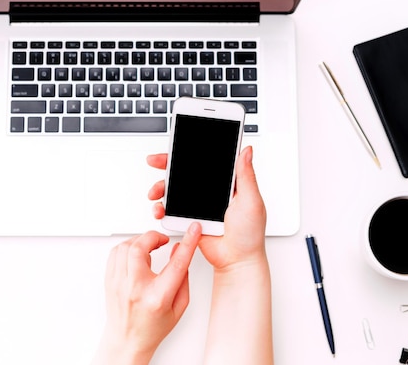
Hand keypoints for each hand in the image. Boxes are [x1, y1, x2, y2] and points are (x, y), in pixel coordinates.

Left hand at [92, 223, 201, 364]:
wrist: (128, 340)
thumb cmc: (152, 328)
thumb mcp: (179, 307)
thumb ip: (183, 278)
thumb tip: (180, 252)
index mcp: (157, 297)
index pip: (176, 263)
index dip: (188, 243)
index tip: (193, 230)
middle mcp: (135, 288)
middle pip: (140, 248)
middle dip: (153, 236)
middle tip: (161, 240)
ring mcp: (119, 283)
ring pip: (125, 247)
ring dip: (140, 241)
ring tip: (149, 247)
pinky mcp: (110, 280)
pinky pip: (115, 253)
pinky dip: (127, 247)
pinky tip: (135, 253)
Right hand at [147, 146, 266, 270]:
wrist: (237, 261)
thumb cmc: (249, 234)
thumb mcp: (251, 200)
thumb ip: (246, 175)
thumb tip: (247, 151)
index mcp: (226, 183)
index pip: (204, 161)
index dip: (189, 152)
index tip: (176, 146)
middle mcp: (210, 192)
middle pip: (184, 172)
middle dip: (167, 166)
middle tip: (156, 161)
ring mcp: (198, 205)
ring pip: (174, 190)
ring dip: (161, 188)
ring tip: (156, 193)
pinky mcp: (189, 219)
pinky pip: (171, 210)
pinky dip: (162, 208)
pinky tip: (161, 209)